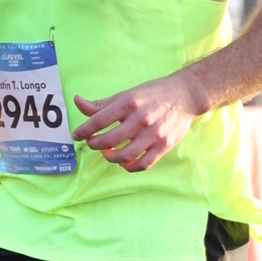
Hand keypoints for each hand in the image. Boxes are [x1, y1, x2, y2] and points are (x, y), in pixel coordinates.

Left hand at [68, 72, 200, 171]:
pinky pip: (142, 164)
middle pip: (108, 140)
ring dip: (110, 157)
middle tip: (91, 143)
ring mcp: (153, 134)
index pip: (98, 120)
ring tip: (107, 152)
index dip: (84, 130)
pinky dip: (129, 167)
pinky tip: (123, 162)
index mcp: (129, 102)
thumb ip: (102, 103)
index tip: (76, 135)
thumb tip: (77, 102)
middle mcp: (140, 118)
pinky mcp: (164, 145)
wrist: (185, 94)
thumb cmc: (153, 93)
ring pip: (124, 156)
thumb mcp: (127, 94)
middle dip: (94, 144)